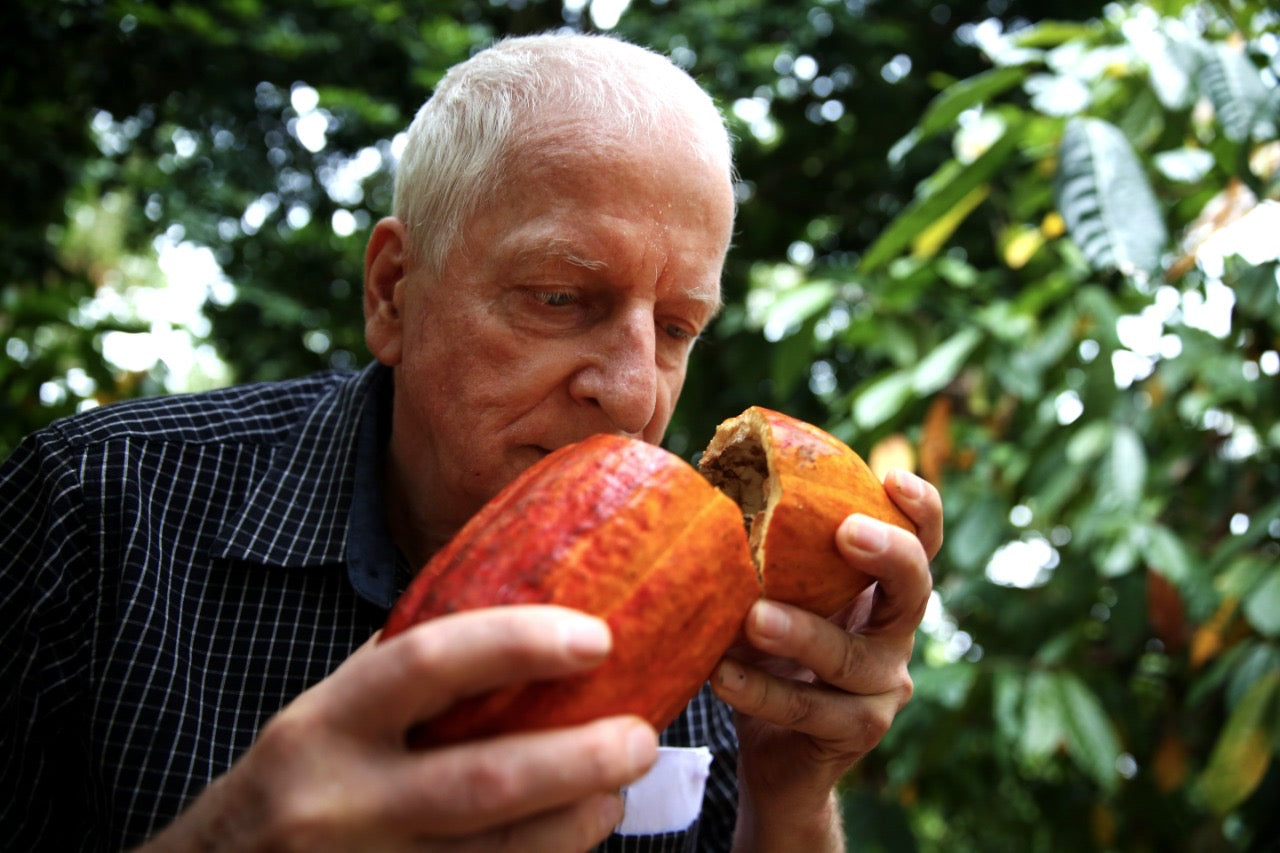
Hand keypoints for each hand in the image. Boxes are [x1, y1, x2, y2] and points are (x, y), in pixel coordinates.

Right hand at [140, 606, 657, 852]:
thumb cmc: (297, 774)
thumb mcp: (331, 709)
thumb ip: (408, 670)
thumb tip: (524, 605)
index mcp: (327, 723)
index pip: (427, 664)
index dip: (516, 643)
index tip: (595, 637)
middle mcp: (342, 802)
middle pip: (480, 784)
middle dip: (576, 761)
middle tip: (640, 737)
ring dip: (576, 823)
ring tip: (617, 788)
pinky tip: (573, 833)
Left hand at [711, 469, 941, 848]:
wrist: (773, 754)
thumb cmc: (769, 654)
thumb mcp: (770, 595)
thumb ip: (761, 552)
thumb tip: (709, 479)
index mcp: (879, 590)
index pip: (919, 542)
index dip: (919, 509)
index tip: (892, 477)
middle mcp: (893, 634)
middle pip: (914, 591)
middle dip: (888, 555)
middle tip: (845, 531)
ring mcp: (881, 688)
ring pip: (852, 658)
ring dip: (804, 633)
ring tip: (755, 617)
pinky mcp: (854, 735)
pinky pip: (809, 710)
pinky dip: (763, 690)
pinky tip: (722, 675)